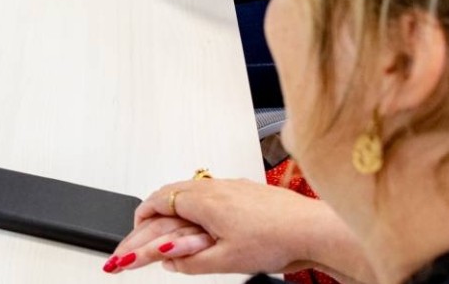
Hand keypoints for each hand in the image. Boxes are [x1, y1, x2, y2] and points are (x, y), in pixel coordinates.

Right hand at [107, 178, 355, 276]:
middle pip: (172, 192)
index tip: (135, 226)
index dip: (142, 215)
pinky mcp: (247, 189)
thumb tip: (169, 261)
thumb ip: (190, 262)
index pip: (159, 200)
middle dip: (155, 210)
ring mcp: (232, 185)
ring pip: (192, 190)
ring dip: (177, 206)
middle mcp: (215, 187)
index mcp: (203, 201)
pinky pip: (211, 191)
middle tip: (146, 226)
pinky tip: (207, 220)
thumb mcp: (225, 261)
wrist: (313, 230)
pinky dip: (198, 204)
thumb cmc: (276, 240)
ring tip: (173, 225)